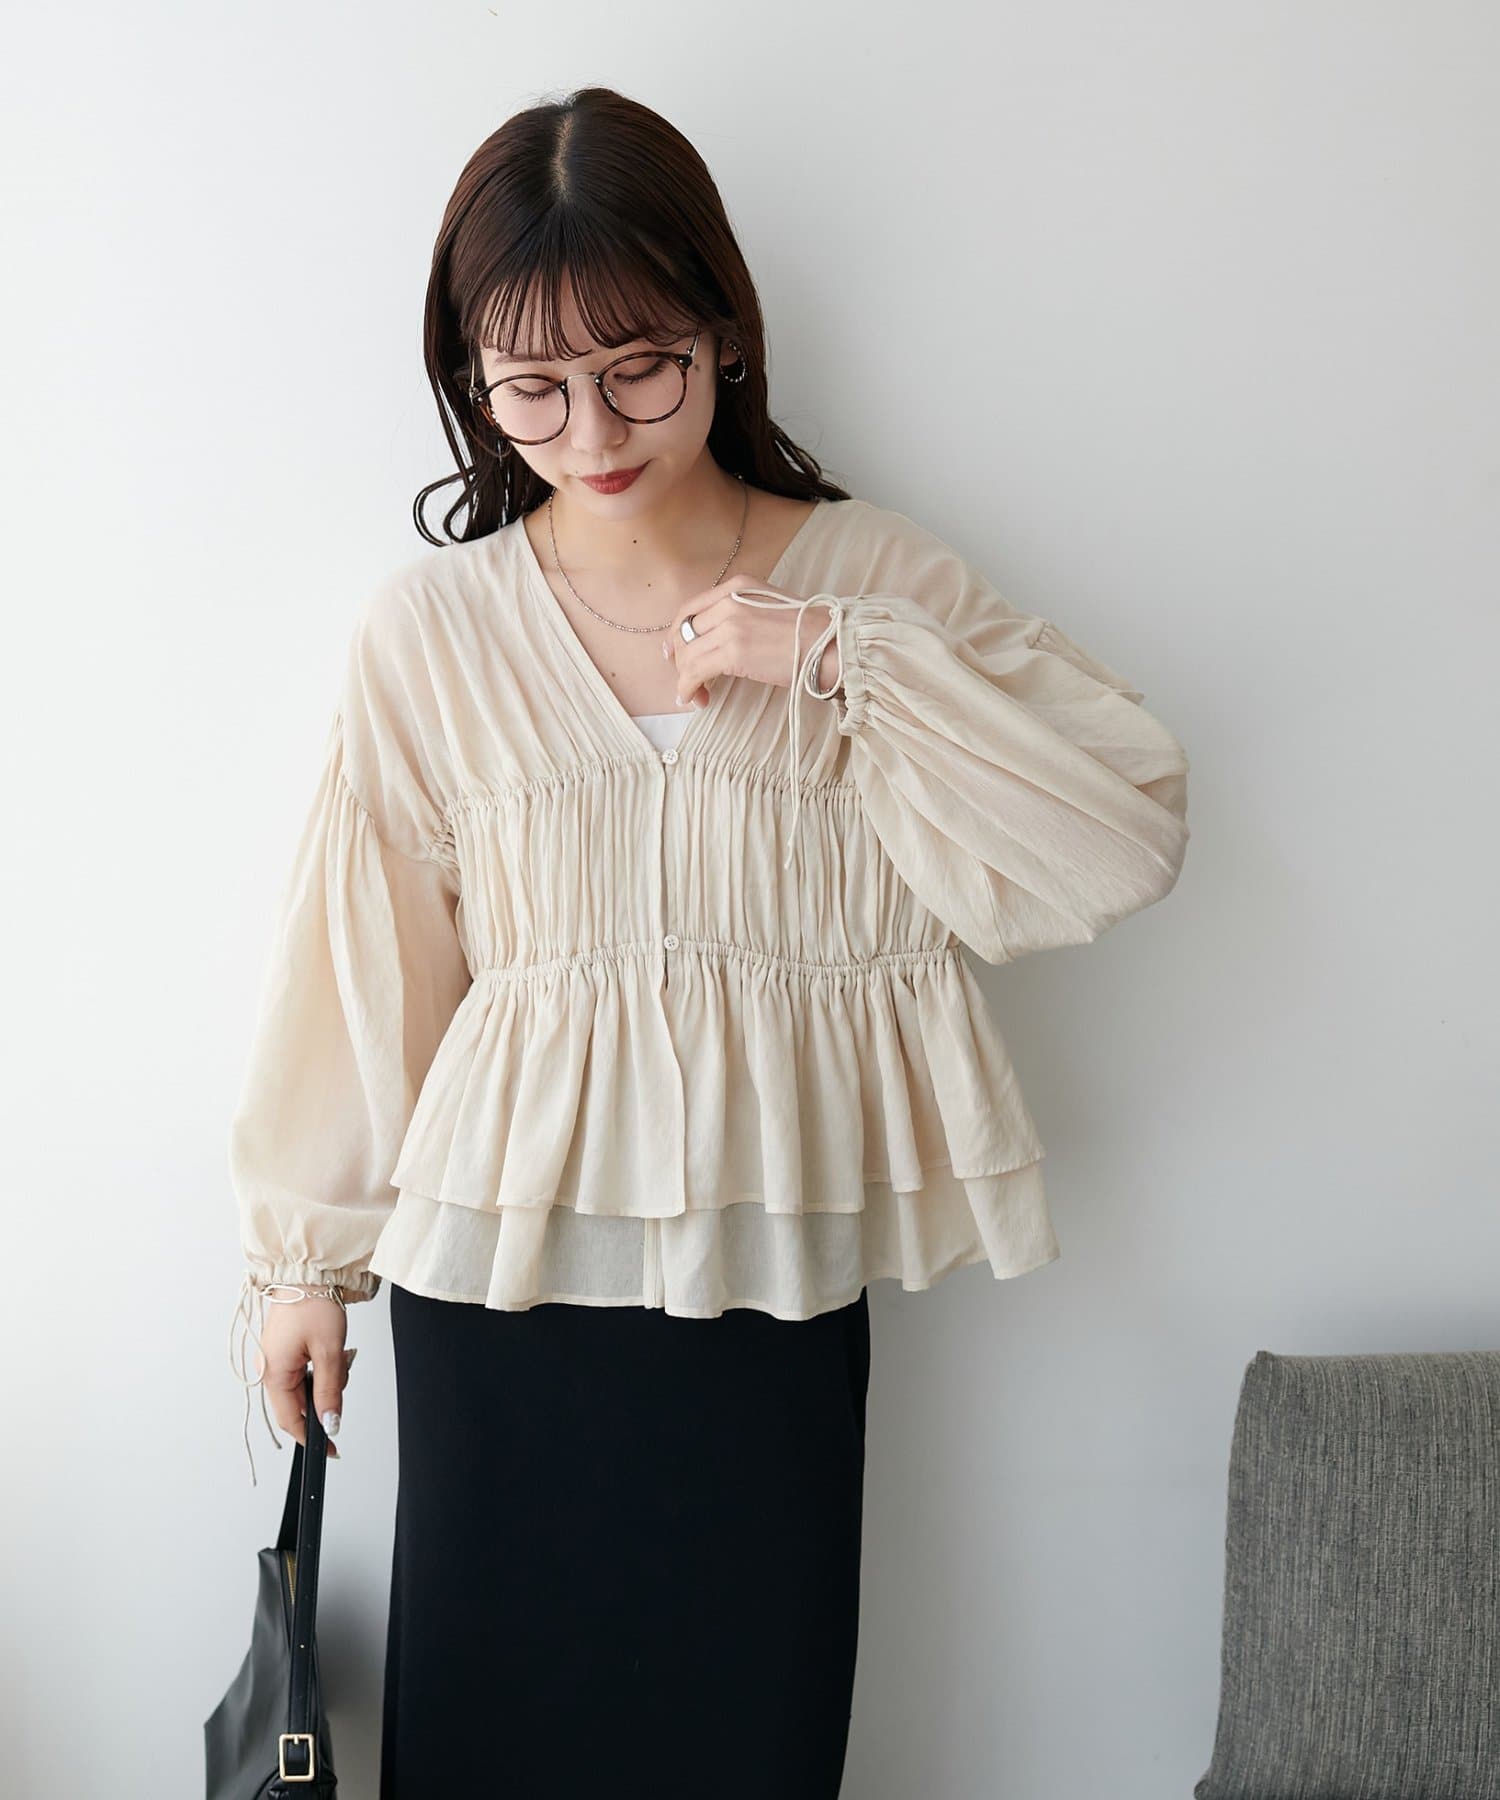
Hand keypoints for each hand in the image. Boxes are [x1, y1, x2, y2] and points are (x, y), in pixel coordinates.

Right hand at [255, 1295, 351, 1457]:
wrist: (308, 1271)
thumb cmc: (314, 1304)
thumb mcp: (329, 1351)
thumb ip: (330, 1391)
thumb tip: (330, 1423)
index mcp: (274, 1373)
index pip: (289, 1420)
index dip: (310, 1438)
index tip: (330, 1450)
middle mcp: (269, 1368)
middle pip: (299, 1403)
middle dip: (325, 1395)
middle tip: (341, 1372)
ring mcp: (276, 1358)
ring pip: (305, 1386)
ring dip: (326, 1377)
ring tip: (338, 1352)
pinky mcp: (285, 1348)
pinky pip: (304, 1370)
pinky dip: (322, 1366)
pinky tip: (331, 1349)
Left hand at [663, 578, 841, 710]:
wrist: (830, 645)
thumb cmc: (808, 633)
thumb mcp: (769, 607)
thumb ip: (742, 613)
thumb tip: (717, 640)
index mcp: (738, 586)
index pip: (691, 609)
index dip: (676, 633)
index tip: (673, 652)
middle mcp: (729, 601)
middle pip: (685, 633)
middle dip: (681, 661)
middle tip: (688, 682)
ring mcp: (730, 625)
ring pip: (687, 655)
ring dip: (686, 680)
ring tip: (695, 697)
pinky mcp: (733, 652)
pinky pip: (695, 672)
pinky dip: (689, 688)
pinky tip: (695, 699)